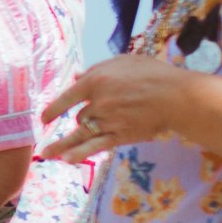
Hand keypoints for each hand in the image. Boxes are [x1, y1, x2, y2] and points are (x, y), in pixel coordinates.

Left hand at [41, 55, 195, 162]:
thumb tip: (77, 77)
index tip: (44, 118)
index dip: (54, 108)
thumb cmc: (153, 74)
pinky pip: (95, 146)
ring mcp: (108, 120)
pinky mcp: (120, 135)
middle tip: (94, 120)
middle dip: (85, 119)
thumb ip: (98, 70)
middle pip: (81, 116)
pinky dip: (80, 153)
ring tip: (47, 153)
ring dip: (63, 144)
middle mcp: (98, 102)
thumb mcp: (124, 62)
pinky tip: (66, 160)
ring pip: (83, 132)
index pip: (67, 97)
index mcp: (97, 81)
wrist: (177, 96)